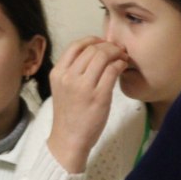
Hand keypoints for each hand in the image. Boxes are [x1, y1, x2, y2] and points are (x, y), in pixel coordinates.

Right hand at [46, 37, 127, 172]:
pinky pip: (112, 71)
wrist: (69, 139)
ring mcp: (83, 86)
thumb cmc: (69, 115)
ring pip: (103, 56)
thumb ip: (73, 70)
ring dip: (116, 53)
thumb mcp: (62, 88)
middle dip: (108, 46)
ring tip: (122, 57)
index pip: (76, 46)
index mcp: (58, 73)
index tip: (103, 43)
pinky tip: (123, 67)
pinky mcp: (99, 96)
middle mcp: (68, 77)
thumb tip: (94, 53)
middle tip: (117, 50)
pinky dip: (120, 64)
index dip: (92, 40)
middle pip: (92, 49)